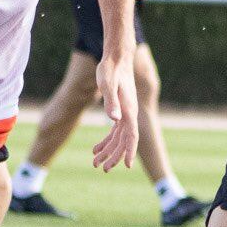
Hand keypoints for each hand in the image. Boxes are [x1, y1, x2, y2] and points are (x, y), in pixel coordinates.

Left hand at [90, 54, 139, 170]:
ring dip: (108, 151)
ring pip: (118, 138)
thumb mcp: (108, 85)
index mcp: (128, 111)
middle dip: (114, 156)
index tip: (126, 166)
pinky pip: (114, 131)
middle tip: (102, 168)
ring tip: (95, 162)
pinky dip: (106, 141)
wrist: (116, 58)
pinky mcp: (119, 110)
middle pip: (123, 141)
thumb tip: (114, 120)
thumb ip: (111, 102)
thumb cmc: (111, 70)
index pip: (131, 136)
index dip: (129, 151)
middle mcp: (129, 114)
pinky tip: (96, 149)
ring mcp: (125, 113)